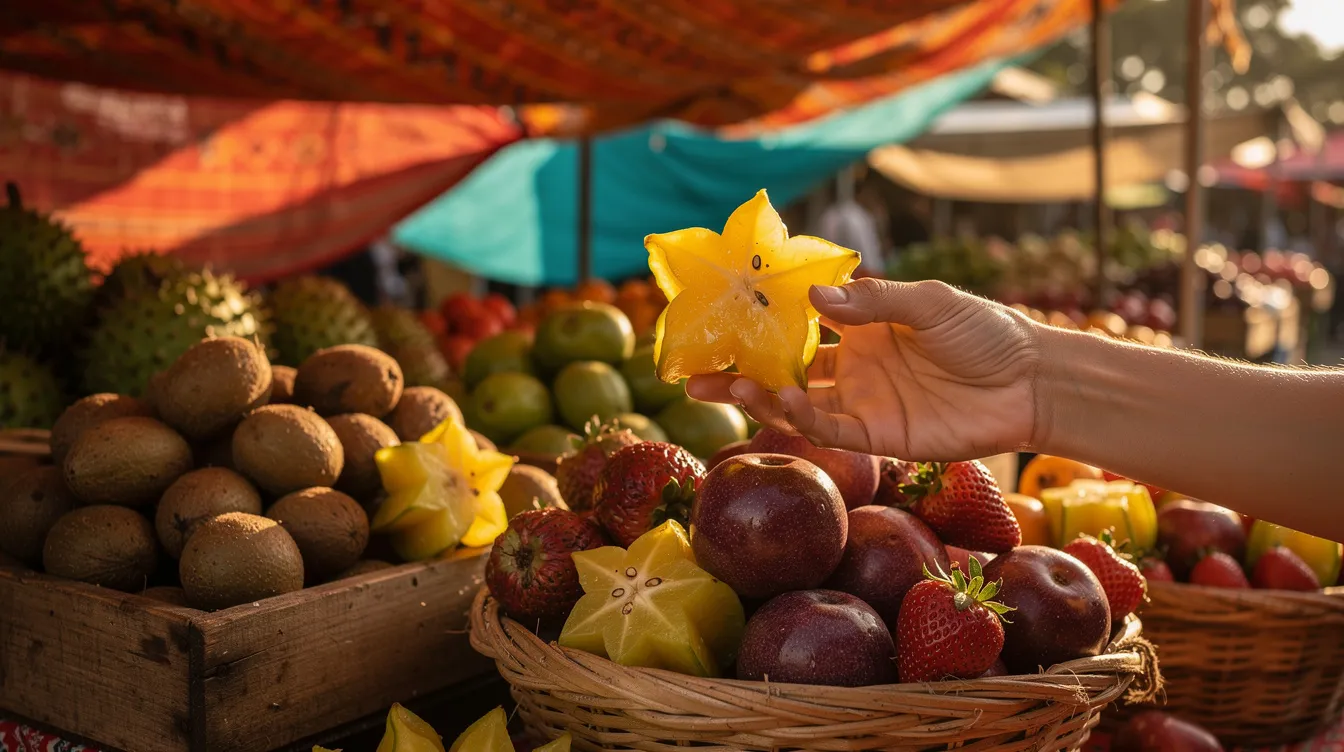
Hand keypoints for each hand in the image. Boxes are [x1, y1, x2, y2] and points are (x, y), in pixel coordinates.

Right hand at [686, 278, 1042, 459]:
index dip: (758, 320)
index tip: (718, 313)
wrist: (1030, 382)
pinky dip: (801, 418)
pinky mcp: (879, 437)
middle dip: (738, 369)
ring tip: (724, 384)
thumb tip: (811, 295)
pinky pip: (829, 431)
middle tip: (691, 369)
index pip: (798, 321)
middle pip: (782, 368)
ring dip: (759, 395)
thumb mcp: (928, 302)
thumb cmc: (984, 331)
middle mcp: (852, 365)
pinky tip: (779, 401)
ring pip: (795, 403)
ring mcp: (862, 402)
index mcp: (861, 325)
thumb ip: (871, 302)